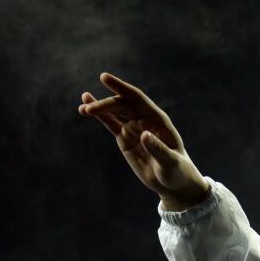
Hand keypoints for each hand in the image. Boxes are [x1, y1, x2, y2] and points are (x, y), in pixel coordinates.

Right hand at [77, 72, 210, 209]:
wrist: (173, 182)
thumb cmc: (176, 171)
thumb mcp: (169, 162)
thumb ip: (158, 149)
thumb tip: (143, 134)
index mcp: (158, 119)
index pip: (137, 98)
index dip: (121, 87)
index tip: (104, 78)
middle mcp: (145, 119)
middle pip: (122, 104)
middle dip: (106, 104)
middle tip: (89, 110)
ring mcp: (134, 128)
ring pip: (114, 112)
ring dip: (99, 107)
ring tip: (82, 108)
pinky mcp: (125, 138)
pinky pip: (110, 123)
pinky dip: (100, 116)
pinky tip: (85, 107)